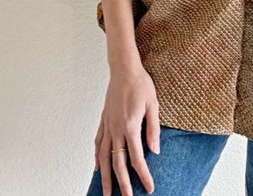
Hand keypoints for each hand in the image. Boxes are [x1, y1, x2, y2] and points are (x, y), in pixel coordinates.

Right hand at [94, 67, 159, 195]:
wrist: (124, 69)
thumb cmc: (141, 84)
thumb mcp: (153, 104)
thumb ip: (153, 129)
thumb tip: (155, 151)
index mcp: (130, 126)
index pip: (136, 158)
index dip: (143, 175)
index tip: (149, 187)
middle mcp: (116, 129)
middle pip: (117, 162)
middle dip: (122, 184)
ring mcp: (108, 125)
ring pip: (104, 157)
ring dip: (105, 176)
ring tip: (106, 193)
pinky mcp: (104, 120)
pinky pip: (98, 143)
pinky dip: (97, 157)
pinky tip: (97, 167)